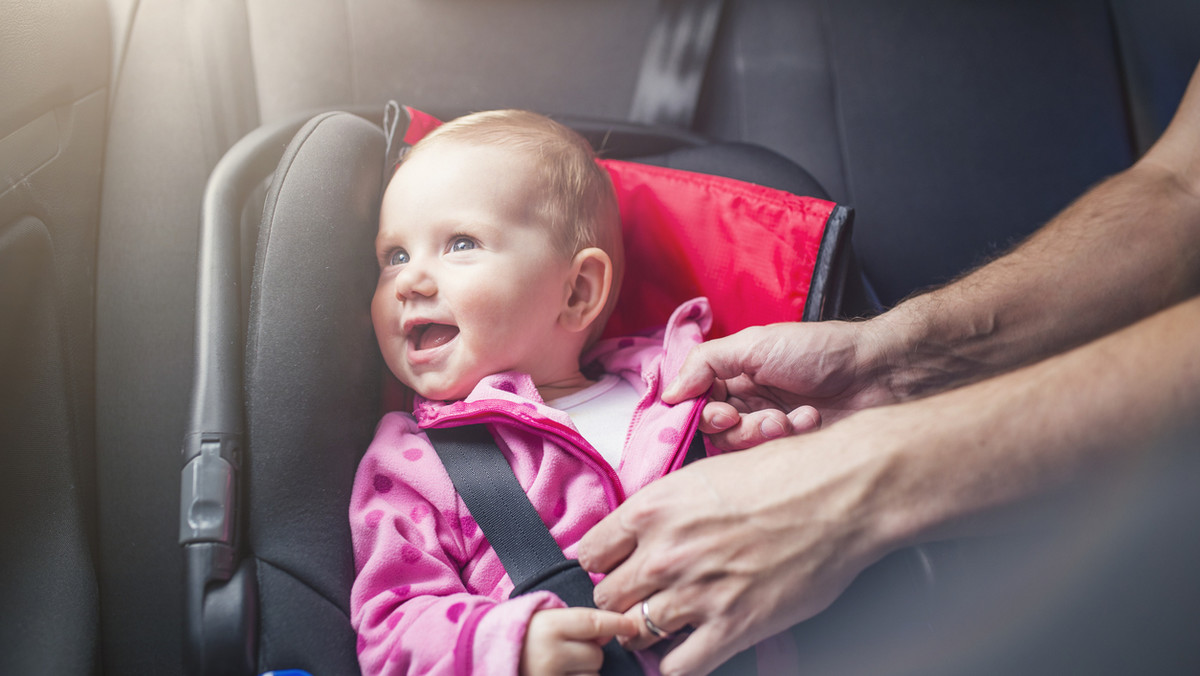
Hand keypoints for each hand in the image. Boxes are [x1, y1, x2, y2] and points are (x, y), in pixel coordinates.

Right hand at [520, 607, 639, 675]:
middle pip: (596, 656)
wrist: (481, 656)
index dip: (617, 623)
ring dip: (582, 675)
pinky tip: (562, 675)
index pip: (594, 623)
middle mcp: (550, 654)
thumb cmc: (518, 637)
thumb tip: (613, 631)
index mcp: (548, 627)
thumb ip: (576, 622)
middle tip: (567, 653)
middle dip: (589, 656)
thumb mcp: (542, 619)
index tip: (633, 625)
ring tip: (558, 669)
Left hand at [579, 420, 895, 675]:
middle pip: (606, 597)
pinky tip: (691, 648)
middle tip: (644, 596)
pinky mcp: (733, 626)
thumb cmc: (784, 473)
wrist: (843, 492)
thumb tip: (643, 533)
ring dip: (648, 630)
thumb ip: (666, 509)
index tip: (615, 567)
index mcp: (653, 508)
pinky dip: (678, 663)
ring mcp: (696, 593)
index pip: (589, 552)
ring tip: (667, 623)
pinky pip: (680, 666)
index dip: (602, 563)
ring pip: (636, 632)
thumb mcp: (706, 475)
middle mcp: (665, 552)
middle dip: (623, 598)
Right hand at [662, 322, 895, 449]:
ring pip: (740, 449)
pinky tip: (811, 420)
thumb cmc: (820, 350)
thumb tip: (668, 393)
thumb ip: (705, 363)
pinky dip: (790, 439)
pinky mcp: (791, 449)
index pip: (694, 404)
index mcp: (732, 375)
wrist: (878, 371)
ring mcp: (768, 427)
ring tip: (793, 417)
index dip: (701, 414)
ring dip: (763, 434)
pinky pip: (770, 459)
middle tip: (760, 417)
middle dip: (736, 428)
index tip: (722, 413)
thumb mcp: (755, 344)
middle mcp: (745, 401)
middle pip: (713, 433)